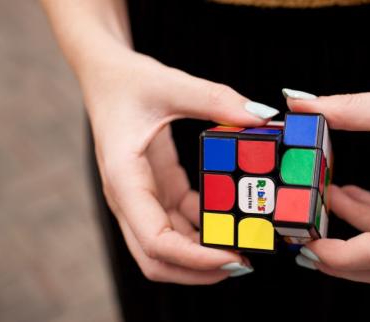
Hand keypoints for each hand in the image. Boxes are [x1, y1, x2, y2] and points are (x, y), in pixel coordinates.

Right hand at [84, 50, 278, 283]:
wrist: (105, 76)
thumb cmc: (128, 81)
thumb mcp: (172, 84)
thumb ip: (217, 100)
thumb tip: (263, 117)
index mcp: (124, 180)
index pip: (155, 241)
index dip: (194, 259)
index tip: (233, 259)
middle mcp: (129, 198)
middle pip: (157, 259)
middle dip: (199, 271)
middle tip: (244, 264)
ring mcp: (142, 198)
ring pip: (169, 246)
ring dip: (203, 254)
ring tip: (244, 247)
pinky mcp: (157, 190)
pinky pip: (180, 222)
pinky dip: (205, 228)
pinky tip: (233, 220)